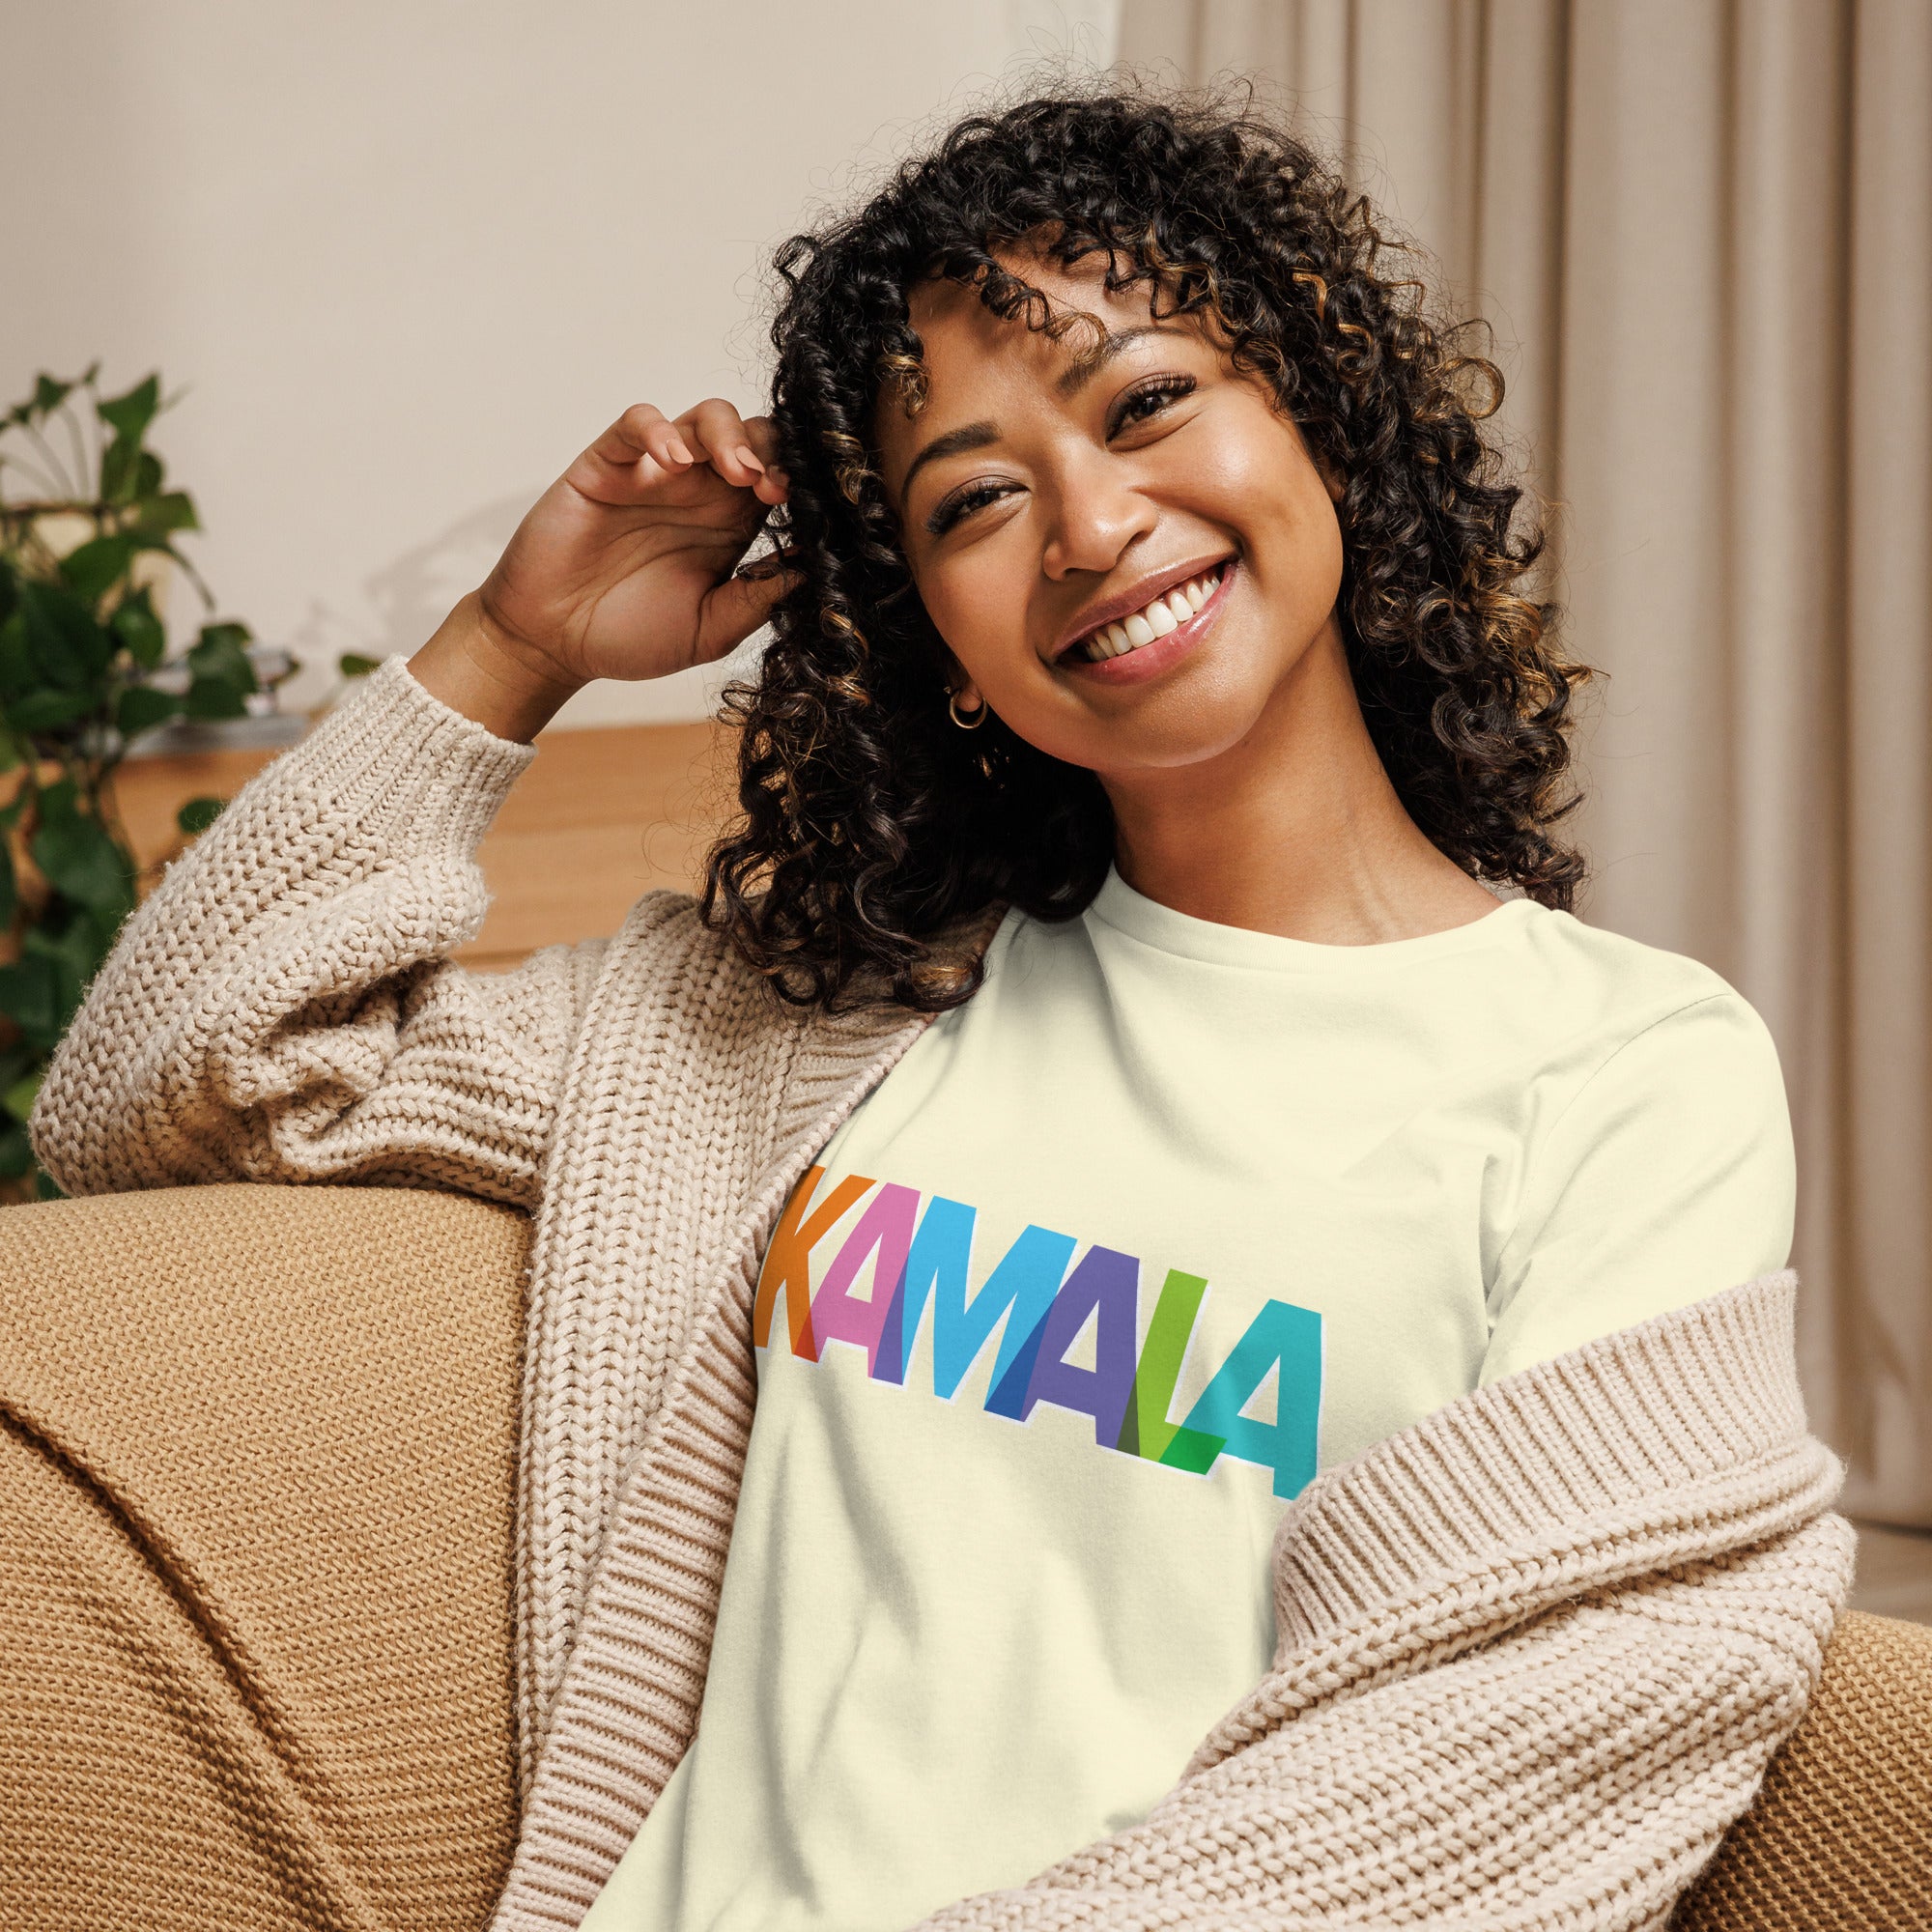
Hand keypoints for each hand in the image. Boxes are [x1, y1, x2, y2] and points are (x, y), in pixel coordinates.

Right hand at [413, 399, 794, 738]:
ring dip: (729, 435)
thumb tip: (812, 571)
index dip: (796, 483)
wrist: (554, 644)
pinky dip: (659, 429)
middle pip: (753, 437)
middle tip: (771, 488)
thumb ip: (756, 601)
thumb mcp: (709, 631)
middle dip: (772, 451)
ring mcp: (654, 473)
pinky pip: (636, 423)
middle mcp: (700, 492)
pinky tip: (672, 461)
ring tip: (737, 471)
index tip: (800, 508)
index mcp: (730, 526)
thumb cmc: (629, 638)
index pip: (778, 479)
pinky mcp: (607, 464)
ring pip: (704, 418)